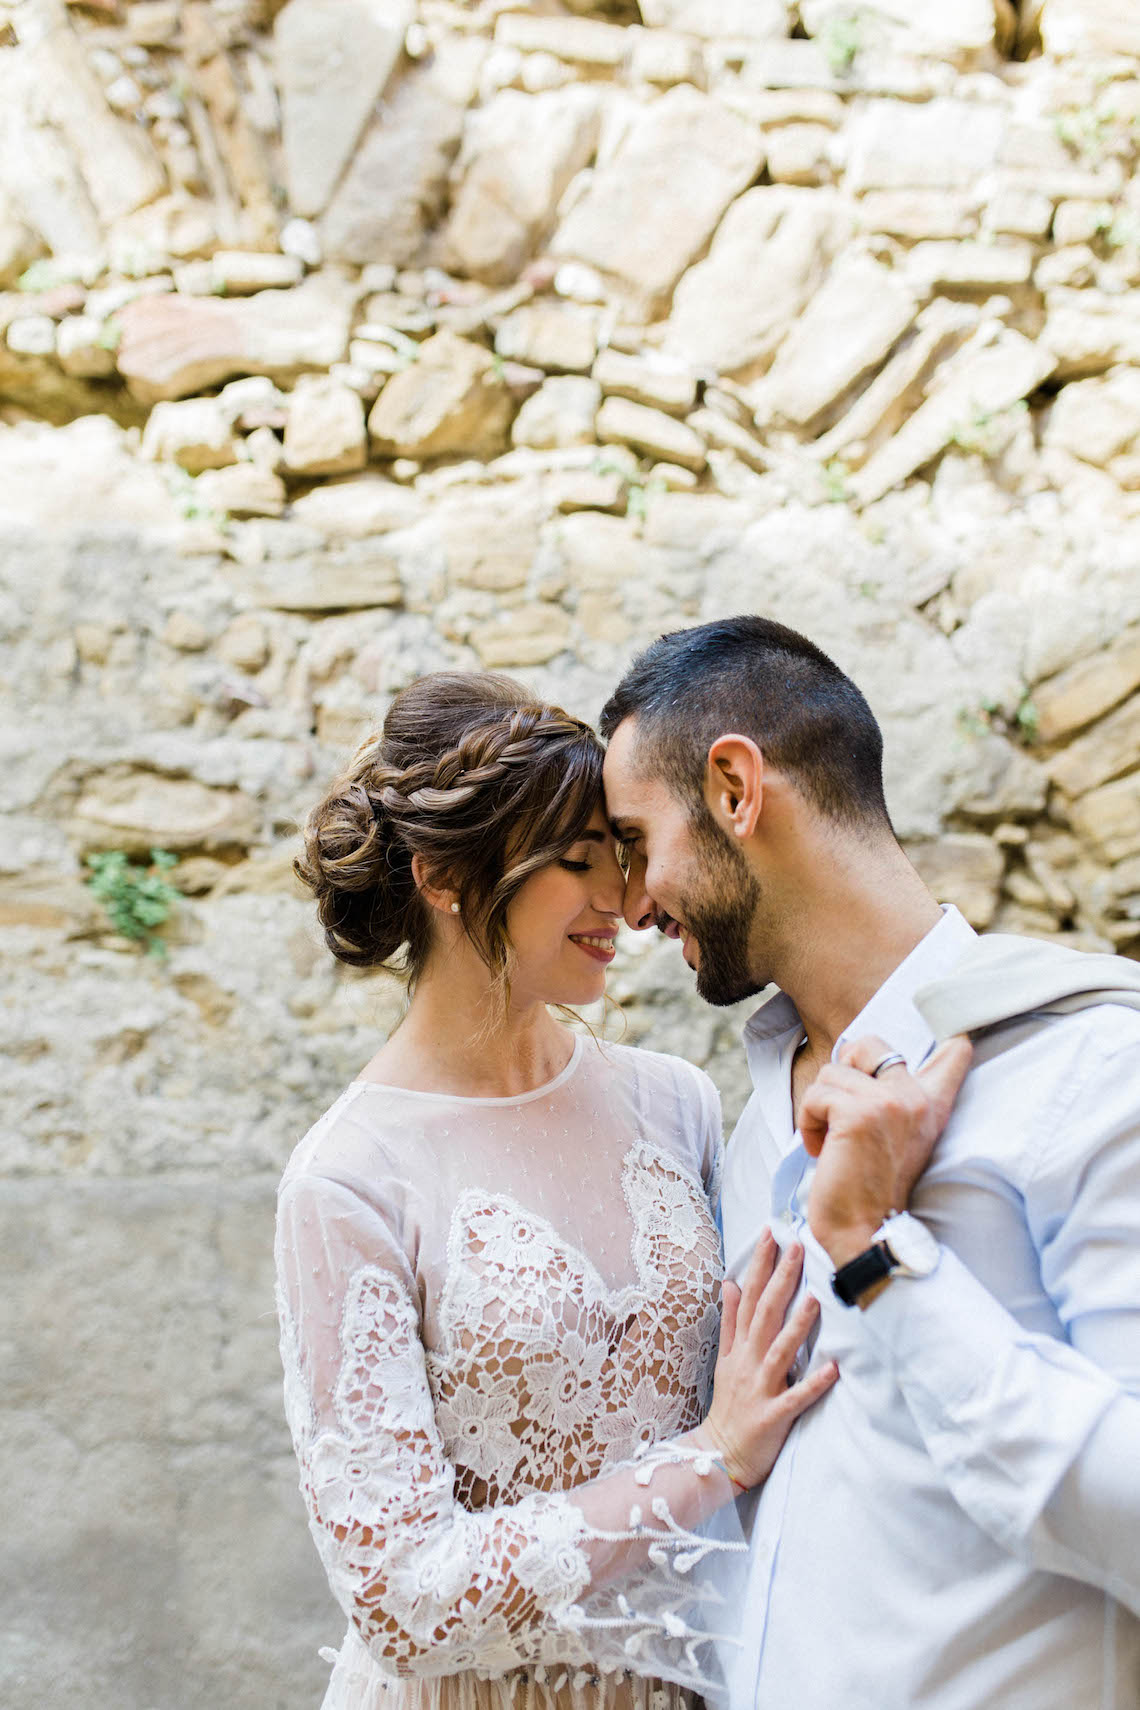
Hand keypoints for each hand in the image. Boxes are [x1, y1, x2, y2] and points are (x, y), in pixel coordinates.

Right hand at [697, 1232, 837, 1490]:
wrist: (719, 1455)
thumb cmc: (728, 1406)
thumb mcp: (724, 1359)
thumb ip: (729, 1321)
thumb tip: (730, 1282)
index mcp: (739, 1347)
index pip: (749, 1296)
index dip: (760, 1264)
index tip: (771, 1233)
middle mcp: (748, 1361)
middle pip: (764, 1313)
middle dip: (781, 1279)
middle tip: (797, 1246)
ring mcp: (761, 1387)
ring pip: (780, 1350)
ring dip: (797, 1325)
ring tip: (815, 1298)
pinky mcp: (774, 1415)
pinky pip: (796, 1398)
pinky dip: (814, 1384)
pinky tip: (834, 1369)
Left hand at [802, 1033, 972, 1266]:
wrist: (866, 1232)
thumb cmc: (871, 1188)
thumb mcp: (899, 1139)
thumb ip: (897, 1100)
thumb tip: (864, 1051)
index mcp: (931, 1105)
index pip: (954, 1054)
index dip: (950, 1033)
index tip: (958, 1028)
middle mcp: (916, 1098)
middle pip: (869, 1044)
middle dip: (842, 1070)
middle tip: (841, 1111)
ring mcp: (889, 1103)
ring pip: (832, 1072)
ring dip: (819, 1108)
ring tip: (832, 1143)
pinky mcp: (858, 1114)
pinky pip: (816, 1095)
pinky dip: (808, 1123)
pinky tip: (822, 1150)